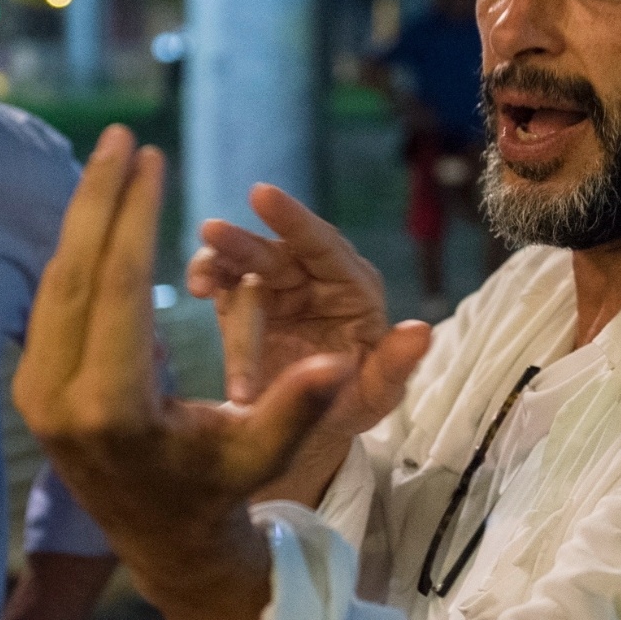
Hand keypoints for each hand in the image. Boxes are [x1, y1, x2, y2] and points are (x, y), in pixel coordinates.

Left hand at [13, 126, 359, 619]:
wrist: (162, 544)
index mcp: (112, 408)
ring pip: (55, 283)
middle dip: (99, 198)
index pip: (117, 290)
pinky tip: (99, 211)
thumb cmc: (221, 493)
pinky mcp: (33, 385)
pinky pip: (52, 302)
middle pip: (75, 273)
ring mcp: (37, 392)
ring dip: (83, 218)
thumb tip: (342, 361)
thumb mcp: (261, 454)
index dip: (132, 217)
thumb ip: (297, 405)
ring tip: (111, 158)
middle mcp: (60, 397)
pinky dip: (76, 251)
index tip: (148, 157)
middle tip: (120, 135)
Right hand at [189, 184, 431, 503]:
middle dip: (243, 244)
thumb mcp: (377, 392)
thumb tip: (422, 331)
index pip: (323, 245)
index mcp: (351, 288)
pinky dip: (207, 279)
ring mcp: (276, 287)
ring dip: (218, 267)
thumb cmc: (351, 402)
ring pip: (243, 266)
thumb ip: (396, 364)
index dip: (293, 219)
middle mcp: (312, 278)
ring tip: (198, 285)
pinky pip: (222, 282)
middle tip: (212, 231)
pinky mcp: (244, 301)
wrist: (307, 424)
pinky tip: (197, 288)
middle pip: (276, 252)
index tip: (262, 194)